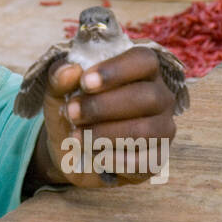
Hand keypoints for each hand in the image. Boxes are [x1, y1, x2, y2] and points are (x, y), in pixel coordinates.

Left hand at [37, 46, 177, 187]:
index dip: (117, 70)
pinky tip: (97, 157)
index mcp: (141, 71)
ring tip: (76, 137)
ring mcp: (163, 128)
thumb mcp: (58, 92)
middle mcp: (159, 97)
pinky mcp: (157, 157)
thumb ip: (60, 78)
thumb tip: (69, 70)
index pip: (145, 60)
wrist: (69, 151)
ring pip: (146, 130)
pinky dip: (117, 160)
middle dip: (104, 106)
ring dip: (106, 134)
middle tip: (72, 113)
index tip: (85, 82)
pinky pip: (146, 160)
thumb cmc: (73, 112)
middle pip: (147, 96)